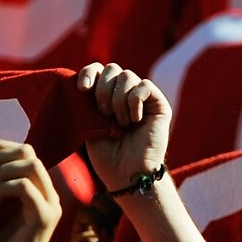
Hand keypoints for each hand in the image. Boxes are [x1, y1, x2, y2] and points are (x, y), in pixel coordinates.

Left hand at [77, 63, 171, 192]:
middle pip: (112, 68)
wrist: (127, 173)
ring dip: (119, 100)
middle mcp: (124, 94)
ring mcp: (143, 98)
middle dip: (103, 90)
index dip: (89, 73)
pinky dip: (135, 101)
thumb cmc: (107, 154)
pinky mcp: (159, 104)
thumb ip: (88, 99)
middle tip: (104, 114)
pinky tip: (135, 120)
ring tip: (121, 123)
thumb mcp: (89, 123)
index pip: (97, 69)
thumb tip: (84, 79)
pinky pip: (144, 86)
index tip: (83, 90)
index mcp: (106, 96)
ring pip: (127, 75)